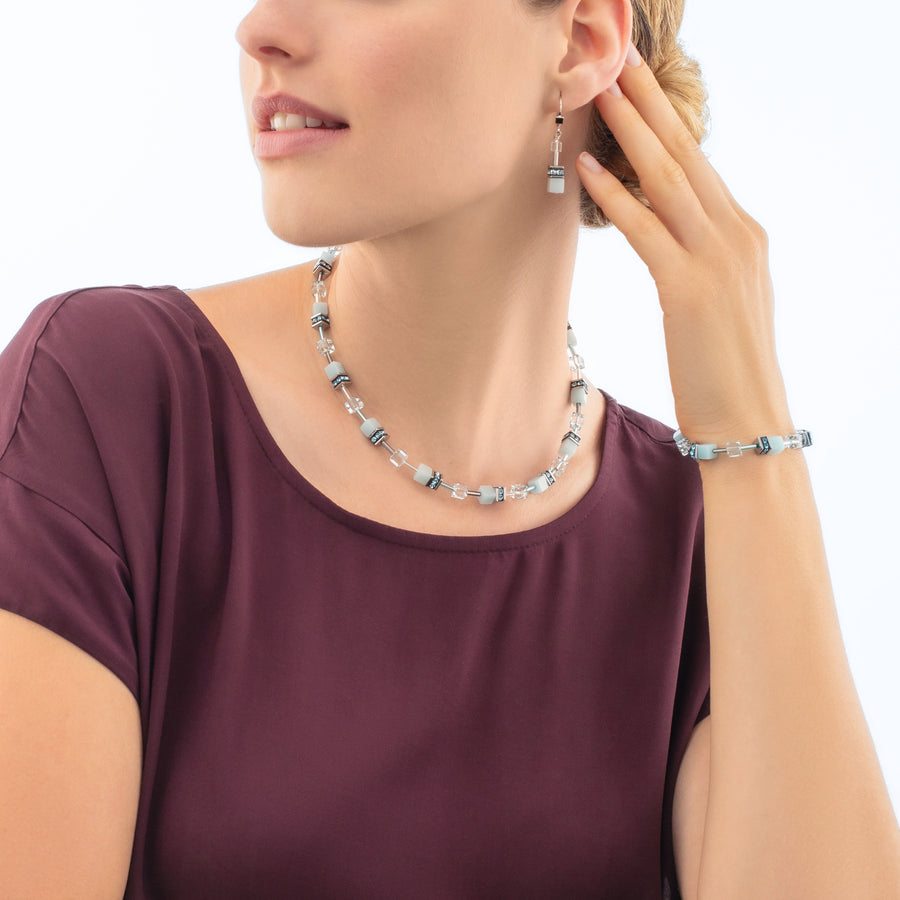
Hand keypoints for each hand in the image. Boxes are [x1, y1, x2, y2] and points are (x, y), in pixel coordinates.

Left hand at [575, 46, 791, 442]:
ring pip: (668, 179)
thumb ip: (703, 257)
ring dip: (632, 130)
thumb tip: (669, 231)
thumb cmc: (727, 370)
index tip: (642, 90)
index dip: (668, 123)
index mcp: (745, 234)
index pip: (701, 167)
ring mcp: (717, 259)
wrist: (749, 422)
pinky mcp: (689, 290)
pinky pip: (646, 230)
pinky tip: (588, 168)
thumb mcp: (723, 299)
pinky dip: (615, 196)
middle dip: (652, 104)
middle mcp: (737, 235)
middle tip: (622, 59)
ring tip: (602, 89)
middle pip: (687, 155)